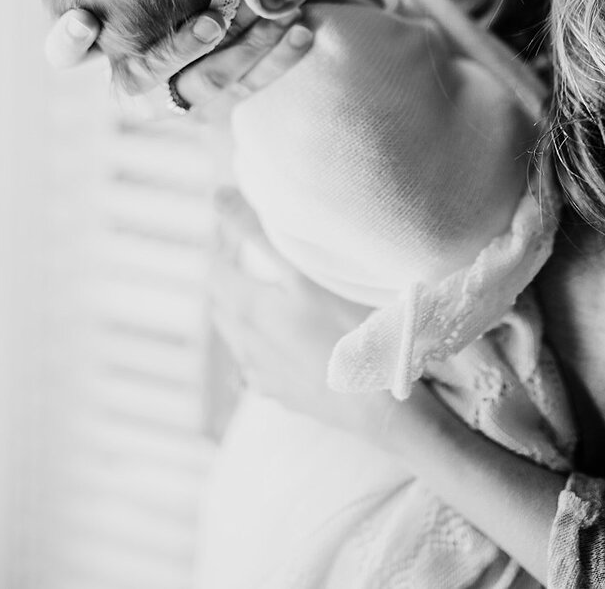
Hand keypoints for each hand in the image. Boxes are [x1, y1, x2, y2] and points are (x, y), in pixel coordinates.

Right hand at [43, 7, 313, 121]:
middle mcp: (128, 73)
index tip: (84, 20)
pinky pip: (248, 88)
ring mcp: (175, 93)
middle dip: (174, 54)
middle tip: (210, 23)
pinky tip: (305, 29)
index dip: (71, 42)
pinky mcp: (222, 98)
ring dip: (242, 54)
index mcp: (93, 36)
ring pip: (203, 89)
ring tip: (278, 17)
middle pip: (137, 83)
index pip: (66, 50)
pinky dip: (277, 61)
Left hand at [207, 189, 394, 438]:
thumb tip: (216, 194)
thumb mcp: (306, 273)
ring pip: (238, 339)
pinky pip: (258, 369)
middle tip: (253, 260)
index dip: (224, 249)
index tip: (239, 235)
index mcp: (248, 310)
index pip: (216, 271)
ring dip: (244, 316)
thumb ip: (258, 231)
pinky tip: (282, 347)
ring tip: (268, 301)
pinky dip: (262, 350)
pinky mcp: (285, 397)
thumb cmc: (354, 333)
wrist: (388, 409)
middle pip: (223, 305)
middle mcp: (247, 345)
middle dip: (231, 280)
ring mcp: (265, 376)